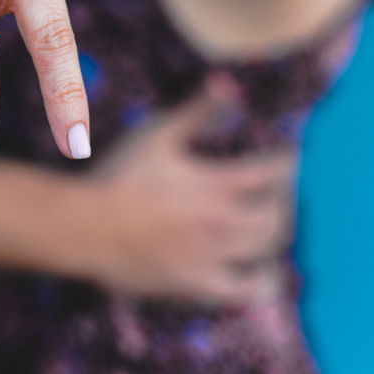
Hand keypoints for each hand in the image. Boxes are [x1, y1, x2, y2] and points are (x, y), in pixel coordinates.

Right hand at [78, 90, 294, 303]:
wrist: (87, 226)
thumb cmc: (120, 174)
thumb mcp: (159, 134)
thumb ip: (197, 110)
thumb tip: (227, 83)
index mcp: (216, 184)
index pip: (273, 171)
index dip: (286, 160)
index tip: (286, 154)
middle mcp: (223, 222)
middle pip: (275, 212)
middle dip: (283, 196)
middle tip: (276, 188)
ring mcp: (213, 256)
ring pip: (265, 248)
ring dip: (274, 232)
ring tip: (268, 221)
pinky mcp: (198, 284)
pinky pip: (245, 290)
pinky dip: (263, 283)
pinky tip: (264, 273)